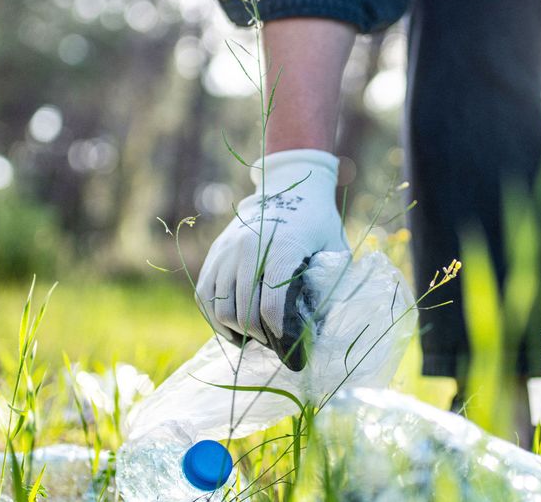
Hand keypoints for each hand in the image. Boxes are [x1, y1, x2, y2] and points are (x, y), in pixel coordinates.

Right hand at [197, 149, 348, 369]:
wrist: (290, 189)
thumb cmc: (318, 226)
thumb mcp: (335, 253)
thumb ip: (329, 289)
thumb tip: (318, 333)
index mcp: (283, 247)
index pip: (271, 304)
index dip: (280, 334)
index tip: (292, 351)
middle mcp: (248, 247)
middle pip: (243, 311)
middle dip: (260, 337)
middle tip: (276, 346)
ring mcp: (227, 250)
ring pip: (219, 307)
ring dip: (236, 331)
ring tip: (255, 338)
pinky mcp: (215, 254)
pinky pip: (204, 295)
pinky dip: (215, 318)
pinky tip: (233, 328)